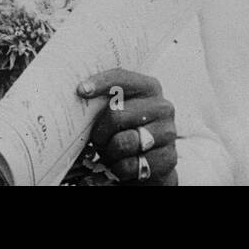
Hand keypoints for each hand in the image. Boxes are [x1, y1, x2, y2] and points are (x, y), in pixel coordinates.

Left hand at [78, 69, 177, 184]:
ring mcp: (167, 133)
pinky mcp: (168, 158)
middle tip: (98, 140)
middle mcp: (162, 107)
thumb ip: (107, 101)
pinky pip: (130, 165)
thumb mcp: (120, 111)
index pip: (122, 79)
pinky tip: (122, 166)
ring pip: (123, 143)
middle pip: (116, 115)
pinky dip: (118, 170)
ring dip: (109, 153)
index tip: (81, 90)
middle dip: (100, 132)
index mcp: (149, 88)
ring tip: (112, 153)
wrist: (152, 162)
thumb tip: (81, 92)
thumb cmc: (128, 132)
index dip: (100, 83)